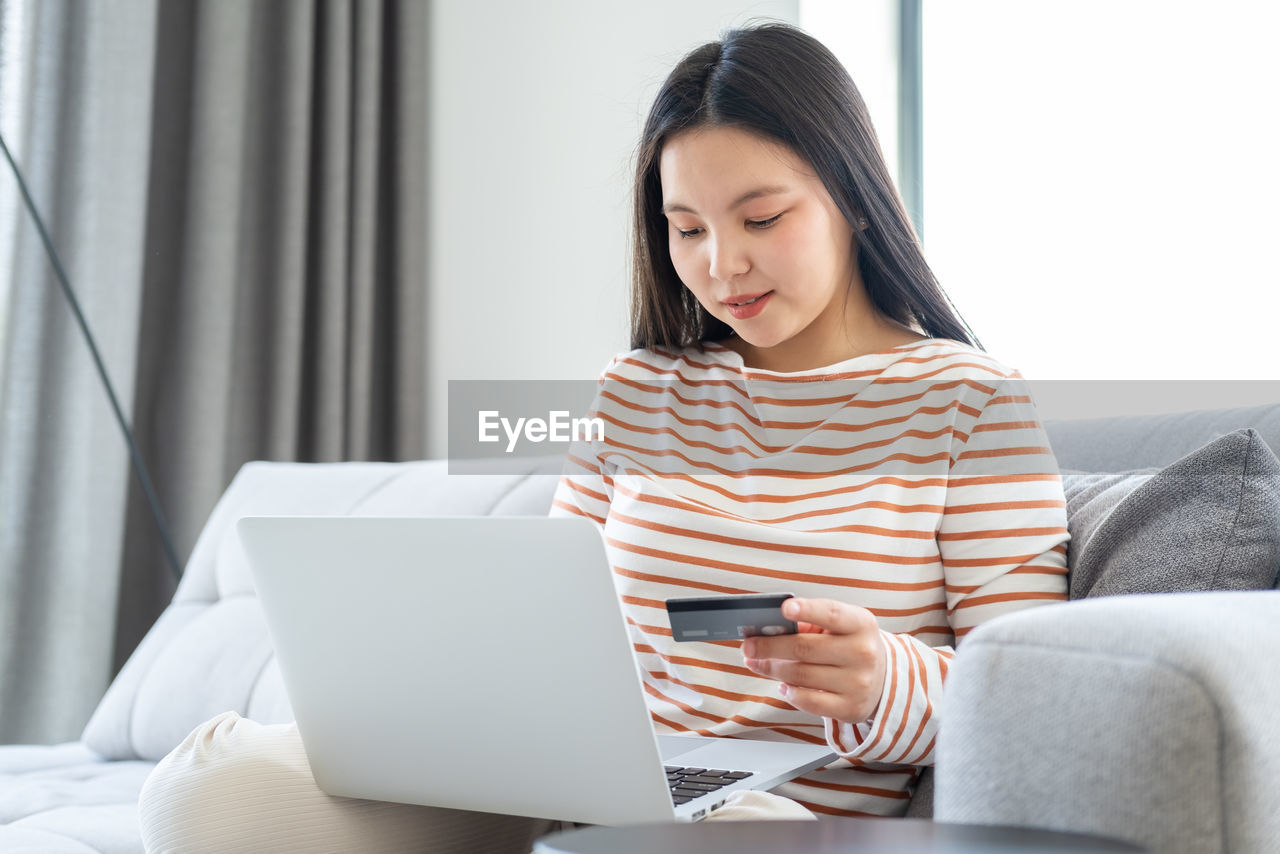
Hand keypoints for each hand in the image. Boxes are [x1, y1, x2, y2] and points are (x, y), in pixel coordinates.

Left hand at [741, 597, 886, 723]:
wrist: (882, 679)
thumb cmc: (850, 645)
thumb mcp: (840, 626)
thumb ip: (809, 624)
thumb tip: (769, 629)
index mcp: (861, 624)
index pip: (832, 613)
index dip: (807, 610)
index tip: (784, 608)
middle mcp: (863, 653)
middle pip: (804, 648)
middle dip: (769, 646)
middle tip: (748, 645)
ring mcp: (858, 683)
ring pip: (800, 675)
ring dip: (771, 668)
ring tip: (757, 662)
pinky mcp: (850, 708)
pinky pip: (808, 701)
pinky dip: (789, 692)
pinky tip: (782, 685)